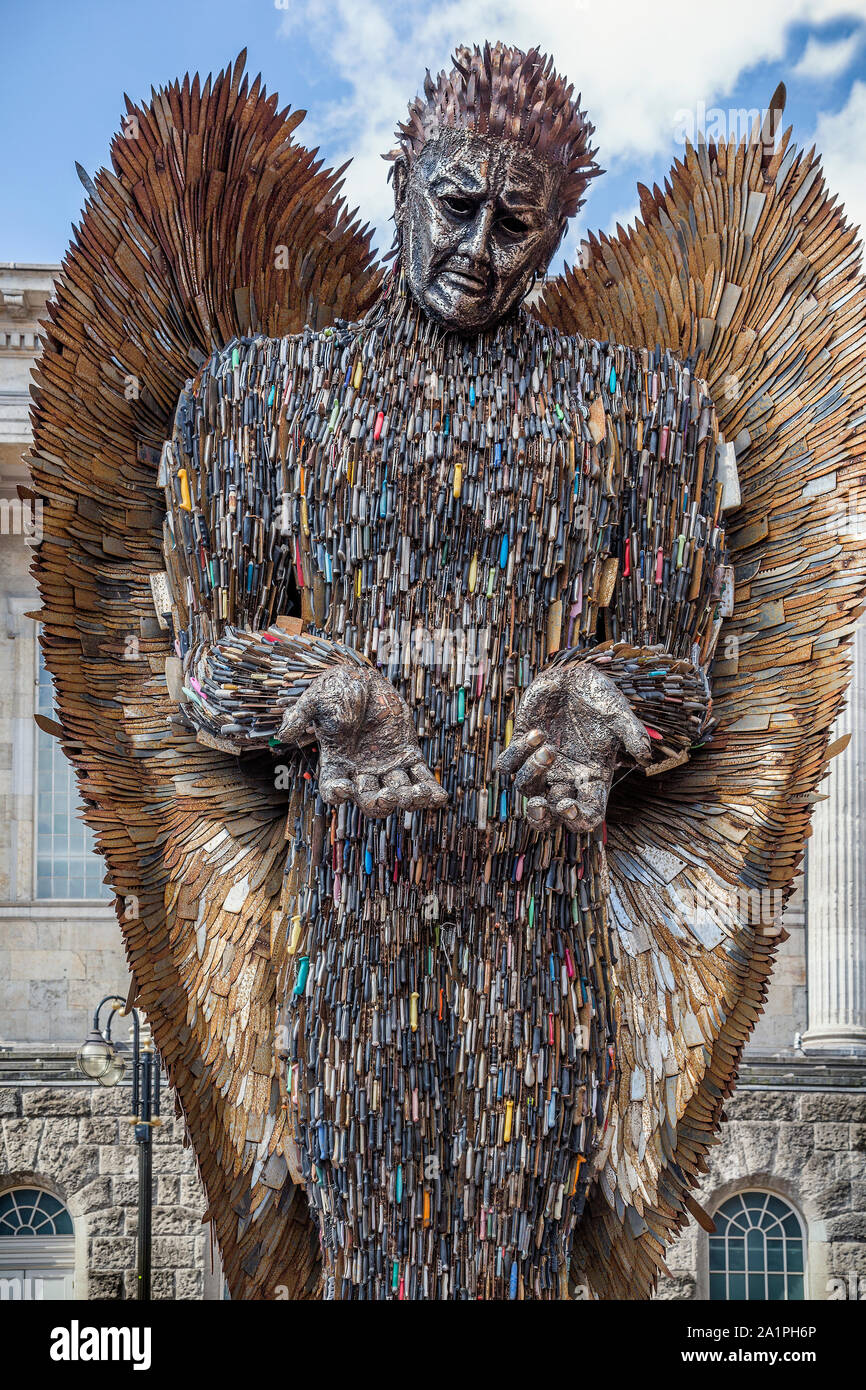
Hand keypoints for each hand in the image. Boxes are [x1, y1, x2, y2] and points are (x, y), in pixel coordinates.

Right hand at [278, 666, 447, 817]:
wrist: (361, 680)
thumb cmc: (334, 691)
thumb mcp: (314, 700)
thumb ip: (299, 716)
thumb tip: (285, 734)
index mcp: (337, 765)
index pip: (334, 791)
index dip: (338, 794)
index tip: (344, 788)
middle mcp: (361, 773)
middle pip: (370, 800)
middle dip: (380, 802)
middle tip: (389, 795)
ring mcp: (386, 766)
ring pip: (398, 793)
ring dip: (408, 800)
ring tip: (418, 795)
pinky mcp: (407, 755)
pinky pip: (420, 777)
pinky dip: (430, 789)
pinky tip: (440, 797)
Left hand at [496, 661, 651, 830]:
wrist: (574, 675)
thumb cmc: (599, 697)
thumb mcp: (619, 715)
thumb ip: (632, 734)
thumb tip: (644, 756)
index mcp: (591, 779)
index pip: (587, 815)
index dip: (578, 819)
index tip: (569, 805)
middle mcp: (565, 777)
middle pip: (547, 817)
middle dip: (540, 817)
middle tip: (541, 803)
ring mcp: (542, 764)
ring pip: (526, 789)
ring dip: (534, 772)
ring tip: (548, 746)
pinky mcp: (522, 746)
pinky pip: (507, 766)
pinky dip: (516, 755)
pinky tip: (536, 733)